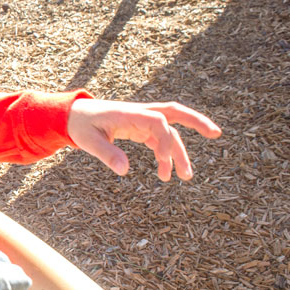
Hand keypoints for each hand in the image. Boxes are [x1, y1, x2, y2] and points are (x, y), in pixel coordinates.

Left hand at [67, 99, 221, 181]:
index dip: (165, 139)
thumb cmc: (80, 125)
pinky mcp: (139, 130)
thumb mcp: (88, 141)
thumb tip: (125, 171)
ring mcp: (141, 121)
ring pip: (169, 133)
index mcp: (129, 113)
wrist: (73, 116)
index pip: (158, 121)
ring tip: (186, 177)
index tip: (162, 161)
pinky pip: (159, 141)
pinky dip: (165, 156)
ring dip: (179, 153)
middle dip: (197, 121)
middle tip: (217, 133)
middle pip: (175, 113)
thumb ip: (106, 154)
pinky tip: (165, 174)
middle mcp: (140, 114)